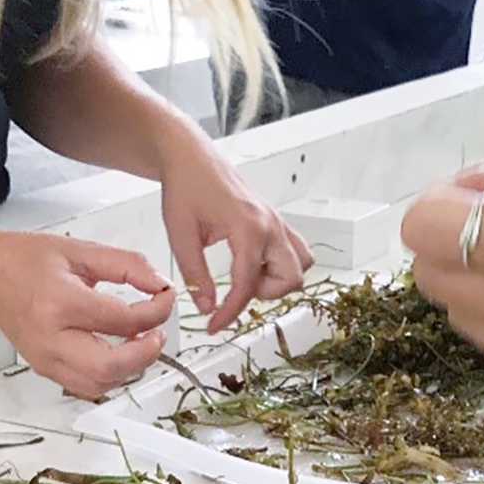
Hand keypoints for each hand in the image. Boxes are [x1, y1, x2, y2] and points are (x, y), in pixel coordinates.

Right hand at [0, 232, 175, 400]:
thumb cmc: (27, 260)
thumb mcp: (82, 251)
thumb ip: (127, 265)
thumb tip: (160, 285)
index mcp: (61, 302)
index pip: (123, 320)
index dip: (156, 311)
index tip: (165, 298)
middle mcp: (51, 337)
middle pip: (111, 366)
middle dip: (146, 353)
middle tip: (157, 333)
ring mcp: (45, 359)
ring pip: (100, 384)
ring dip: (130, 368)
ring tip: (139, 342)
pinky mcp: (44, 369)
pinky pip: (85, 386)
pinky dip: (110, 376)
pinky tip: (118, 353)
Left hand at [157, 129, 312, 333]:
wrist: (191, 157)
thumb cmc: (185, 188)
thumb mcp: (181, 235)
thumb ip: (195, 274)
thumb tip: (207, 307)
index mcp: (248, 228)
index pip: (247, 284)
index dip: (230, 312)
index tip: (213, 325)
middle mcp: (271, 225)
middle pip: (291, 278)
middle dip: (264, 294)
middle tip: (235, 291)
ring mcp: (277, 221)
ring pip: (302, 264)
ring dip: (279, 279)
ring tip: (248, 276)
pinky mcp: (275, 220)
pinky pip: (296, 249)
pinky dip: (282, 263)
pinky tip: (253, 263)